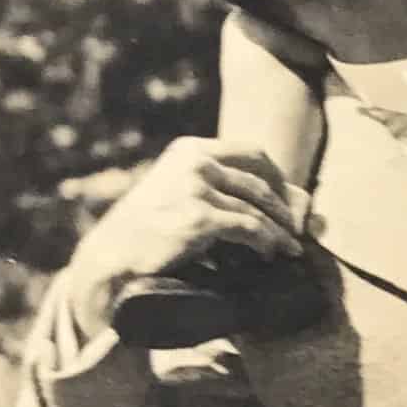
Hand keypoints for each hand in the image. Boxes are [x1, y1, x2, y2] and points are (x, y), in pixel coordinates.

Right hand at [65, 138, 303, 342]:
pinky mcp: (199, 218)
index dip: (276, 176)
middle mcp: (195, 162)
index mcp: (189, 150)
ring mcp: (197, 189)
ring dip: (280, 229)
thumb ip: (211, 185)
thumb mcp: (173, 190)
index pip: (251, 152)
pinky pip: (249, 228)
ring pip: (258, 207)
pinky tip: (270, 254)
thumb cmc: (144, 230)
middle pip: (260, 179)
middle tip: (296, 227)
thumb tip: (265, 196)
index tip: (287, 197)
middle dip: (284, 205)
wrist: (110, 256)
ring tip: (290, 247)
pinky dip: (267, 242)